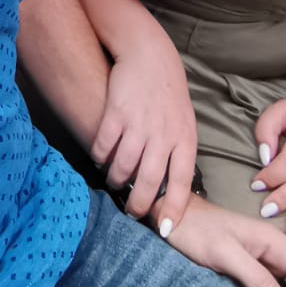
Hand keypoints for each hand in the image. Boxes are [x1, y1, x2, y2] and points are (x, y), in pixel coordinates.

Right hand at [92, 31, 200, 228]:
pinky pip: (105, 146)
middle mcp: (163, 134)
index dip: (172, 209)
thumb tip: (171, 188)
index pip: (181, 183)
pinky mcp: (116, 113)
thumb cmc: (168, 94)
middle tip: (131, 212)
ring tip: (115, 182)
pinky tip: (101, 160)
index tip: (165, 230)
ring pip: (124, 167)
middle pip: (149, 181)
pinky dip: (100, 158)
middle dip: (139, 204)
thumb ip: (178, 152)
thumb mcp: (184, 122)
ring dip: (116, 180)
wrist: (148, 55)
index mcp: (185, 139)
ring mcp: (139, 124)